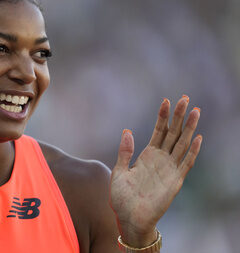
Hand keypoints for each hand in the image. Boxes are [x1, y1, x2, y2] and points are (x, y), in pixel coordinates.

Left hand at [109, 96, 202, 246]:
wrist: (129, 218)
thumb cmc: (122, 197)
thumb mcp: (119, 171)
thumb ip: (124, 152)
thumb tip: (127, 130)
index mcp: (147, 155)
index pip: (158, 131)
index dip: (162, 116)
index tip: (166, 100)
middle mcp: (160, 159)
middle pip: (173, 133)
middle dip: (179, 116)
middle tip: (186, 98)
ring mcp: (169, 169)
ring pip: (182, 143)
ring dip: (189, 128)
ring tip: (196, 111)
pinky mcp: (175, 181)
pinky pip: (186, 163)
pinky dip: (192, 151)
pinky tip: (198, 137)